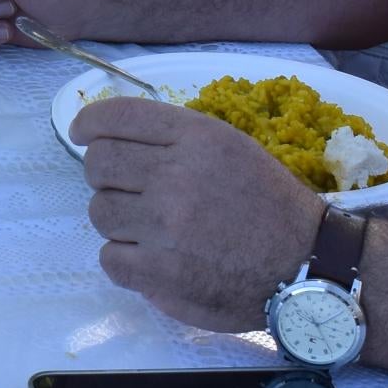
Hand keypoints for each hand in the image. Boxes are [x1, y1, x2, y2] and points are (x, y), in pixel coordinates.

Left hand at [76, 97, 323, 329]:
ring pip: (99, 211)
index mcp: (197, 138)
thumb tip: (109, 135)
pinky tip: (151, 259)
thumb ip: (176, 138)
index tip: (82, 133)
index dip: (89, 123)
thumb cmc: (267, 204)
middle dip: (104, 175)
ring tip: (150, 228)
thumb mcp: (230, 147)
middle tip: (126, 189)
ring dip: (117, 220)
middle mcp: (177, 175)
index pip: (117, 116)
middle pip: (98, 164)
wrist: (305, 264)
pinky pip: (109, 257)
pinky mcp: (161, 271)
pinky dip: (124, 259)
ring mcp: (166, 225)